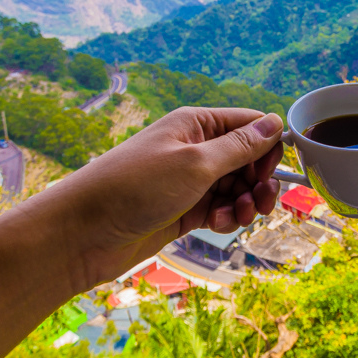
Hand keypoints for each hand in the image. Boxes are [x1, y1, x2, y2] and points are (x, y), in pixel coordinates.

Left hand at [35, 107, 283, 291]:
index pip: (250, 124)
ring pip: (236, 187)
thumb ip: (239, 146)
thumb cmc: (133, 188)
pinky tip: (216, 225)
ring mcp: (189, 181)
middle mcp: (195, 149)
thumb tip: (275, 122)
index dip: (267, 147)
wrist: (83, 234)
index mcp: (196, 125)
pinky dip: (226, 218)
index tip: (268, 172)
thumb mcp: (195, 164)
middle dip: (259, 181)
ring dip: (245, 203)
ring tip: (238, 217)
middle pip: (248, 159)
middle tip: (261, 202)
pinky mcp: (184, 210)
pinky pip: (220, 209)